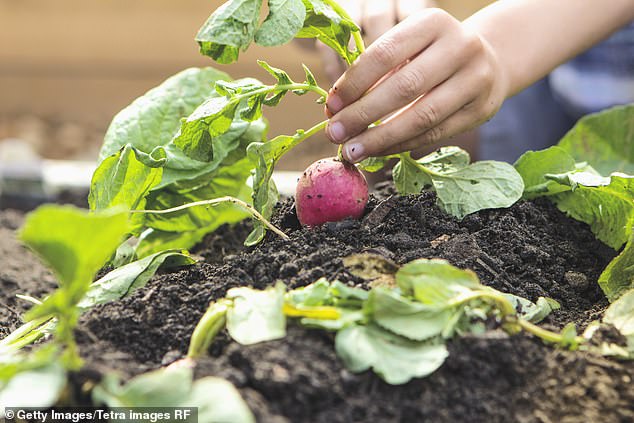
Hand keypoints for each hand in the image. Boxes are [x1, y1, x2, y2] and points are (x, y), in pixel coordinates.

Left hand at [325, 8, 508, 162]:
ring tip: (352, 150)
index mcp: (432, 22)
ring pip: (422, 116)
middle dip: (362, 114)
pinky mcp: (481, 110)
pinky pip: (434, 134)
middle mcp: (460, 46)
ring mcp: (475, 79)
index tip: (330, 105)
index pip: (384, 54)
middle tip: (334, 133)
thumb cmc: (431, 56)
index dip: (353, 83)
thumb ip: (374, 72)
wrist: (489, 61)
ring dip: (380, 138)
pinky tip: (378, 151)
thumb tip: (335, 110)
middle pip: (403, 87)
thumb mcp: (408, 49)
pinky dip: (401, 145)